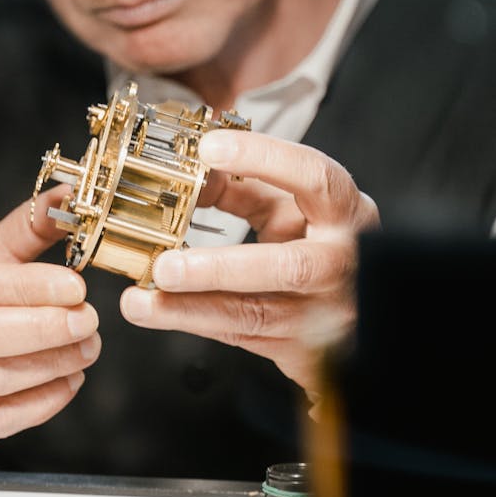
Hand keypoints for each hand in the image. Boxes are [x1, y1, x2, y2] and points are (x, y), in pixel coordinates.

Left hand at [120, 129, 378, 406]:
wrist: (353, 313)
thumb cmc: (316, 246)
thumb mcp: (288, 208)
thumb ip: (244, 188)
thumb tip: (193, 168)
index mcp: (345, 212)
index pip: (315, 177)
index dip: (265, 159)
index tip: (209, 149)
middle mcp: (342, 262)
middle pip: (288, 266)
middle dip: (220, 268)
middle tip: (164, 267)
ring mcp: (326, 312)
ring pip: (256, 313)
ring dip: (192, 307)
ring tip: (142, 301)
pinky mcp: (304, 348)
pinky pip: (242, 334)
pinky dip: (194, 320)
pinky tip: (155, 312)